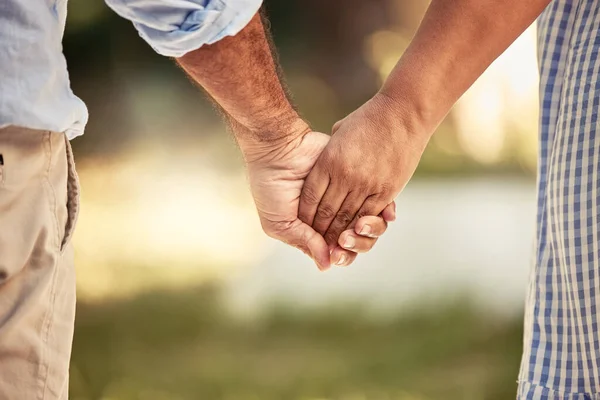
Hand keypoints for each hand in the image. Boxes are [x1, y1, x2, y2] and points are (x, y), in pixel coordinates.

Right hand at [243, 120, 393, 269]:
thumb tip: (327, 265)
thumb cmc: (271, 188)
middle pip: (358, 241)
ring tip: (359, 225)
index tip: (338, 254)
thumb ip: (305, 242)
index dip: (343, 256)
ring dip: (369, 229)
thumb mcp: (281, 222)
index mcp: (316, 231)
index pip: (338, 252)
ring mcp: (348, 199)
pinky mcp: (358, 181)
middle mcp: (334, 217)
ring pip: (370, 223)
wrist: (277, 150)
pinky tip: (383, 214)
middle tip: (347, 240)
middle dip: (357, 244)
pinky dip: (384, 210)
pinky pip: (379, 199)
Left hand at [298, 93, 428, 246]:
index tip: (301, 223)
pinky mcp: (386, 190)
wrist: (403, 114)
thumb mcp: (340, 134)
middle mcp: (346, 175)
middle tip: (315, 241)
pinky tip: (354, 233)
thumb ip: (329, 154)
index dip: (304, 214)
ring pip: (347, 218)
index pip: (310, 196)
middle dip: (319, 230)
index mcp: (330, 160)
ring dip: (338, 234)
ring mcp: (367, 184)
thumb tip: (320, 168)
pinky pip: (369, 215)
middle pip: (326, 212)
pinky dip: (360, 227)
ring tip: (333, 243)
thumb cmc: (368, 120)